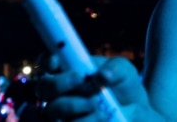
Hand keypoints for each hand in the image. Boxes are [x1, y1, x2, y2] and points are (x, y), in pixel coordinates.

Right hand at [35, 55, 155, 121]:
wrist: (133, 111)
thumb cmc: (123, 85)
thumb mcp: (124, 71)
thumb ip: (114, 68)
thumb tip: (103, 75)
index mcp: (68, 70)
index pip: (47, 62)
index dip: (47, 60)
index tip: (56, 61)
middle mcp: (59, 92)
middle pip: (43, 87)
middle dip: (59, 83)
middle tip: (80, 80)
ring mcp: (61, 113)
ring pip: (52, 110)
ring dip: (74, 105)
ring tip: (97, 104)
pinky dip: (84, 120)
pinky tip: (100, 117)